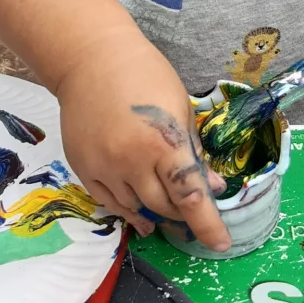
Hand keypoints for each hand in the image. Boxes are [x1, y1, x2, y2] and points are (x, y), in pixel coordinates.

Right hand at [56, 33, 231, 252]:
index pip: (190, 196)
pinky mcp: (82, 168)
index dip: (208, 224)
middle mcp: (132, 161)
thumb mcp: (180, 107)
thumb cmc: (144, 74)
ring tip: (168, 218)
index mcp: (163, 143)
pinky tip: (139, 217)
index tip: (221, 244)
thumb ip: (193, 150)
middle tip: (193, 217)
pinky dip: (127, 212)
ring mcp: (103, 167)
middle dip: (183, 216)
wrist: (90, 59)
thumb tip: (211, 188)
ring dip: (156, 215)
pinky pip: (108, 203)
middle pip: (164, 207)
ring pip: (135, 209)